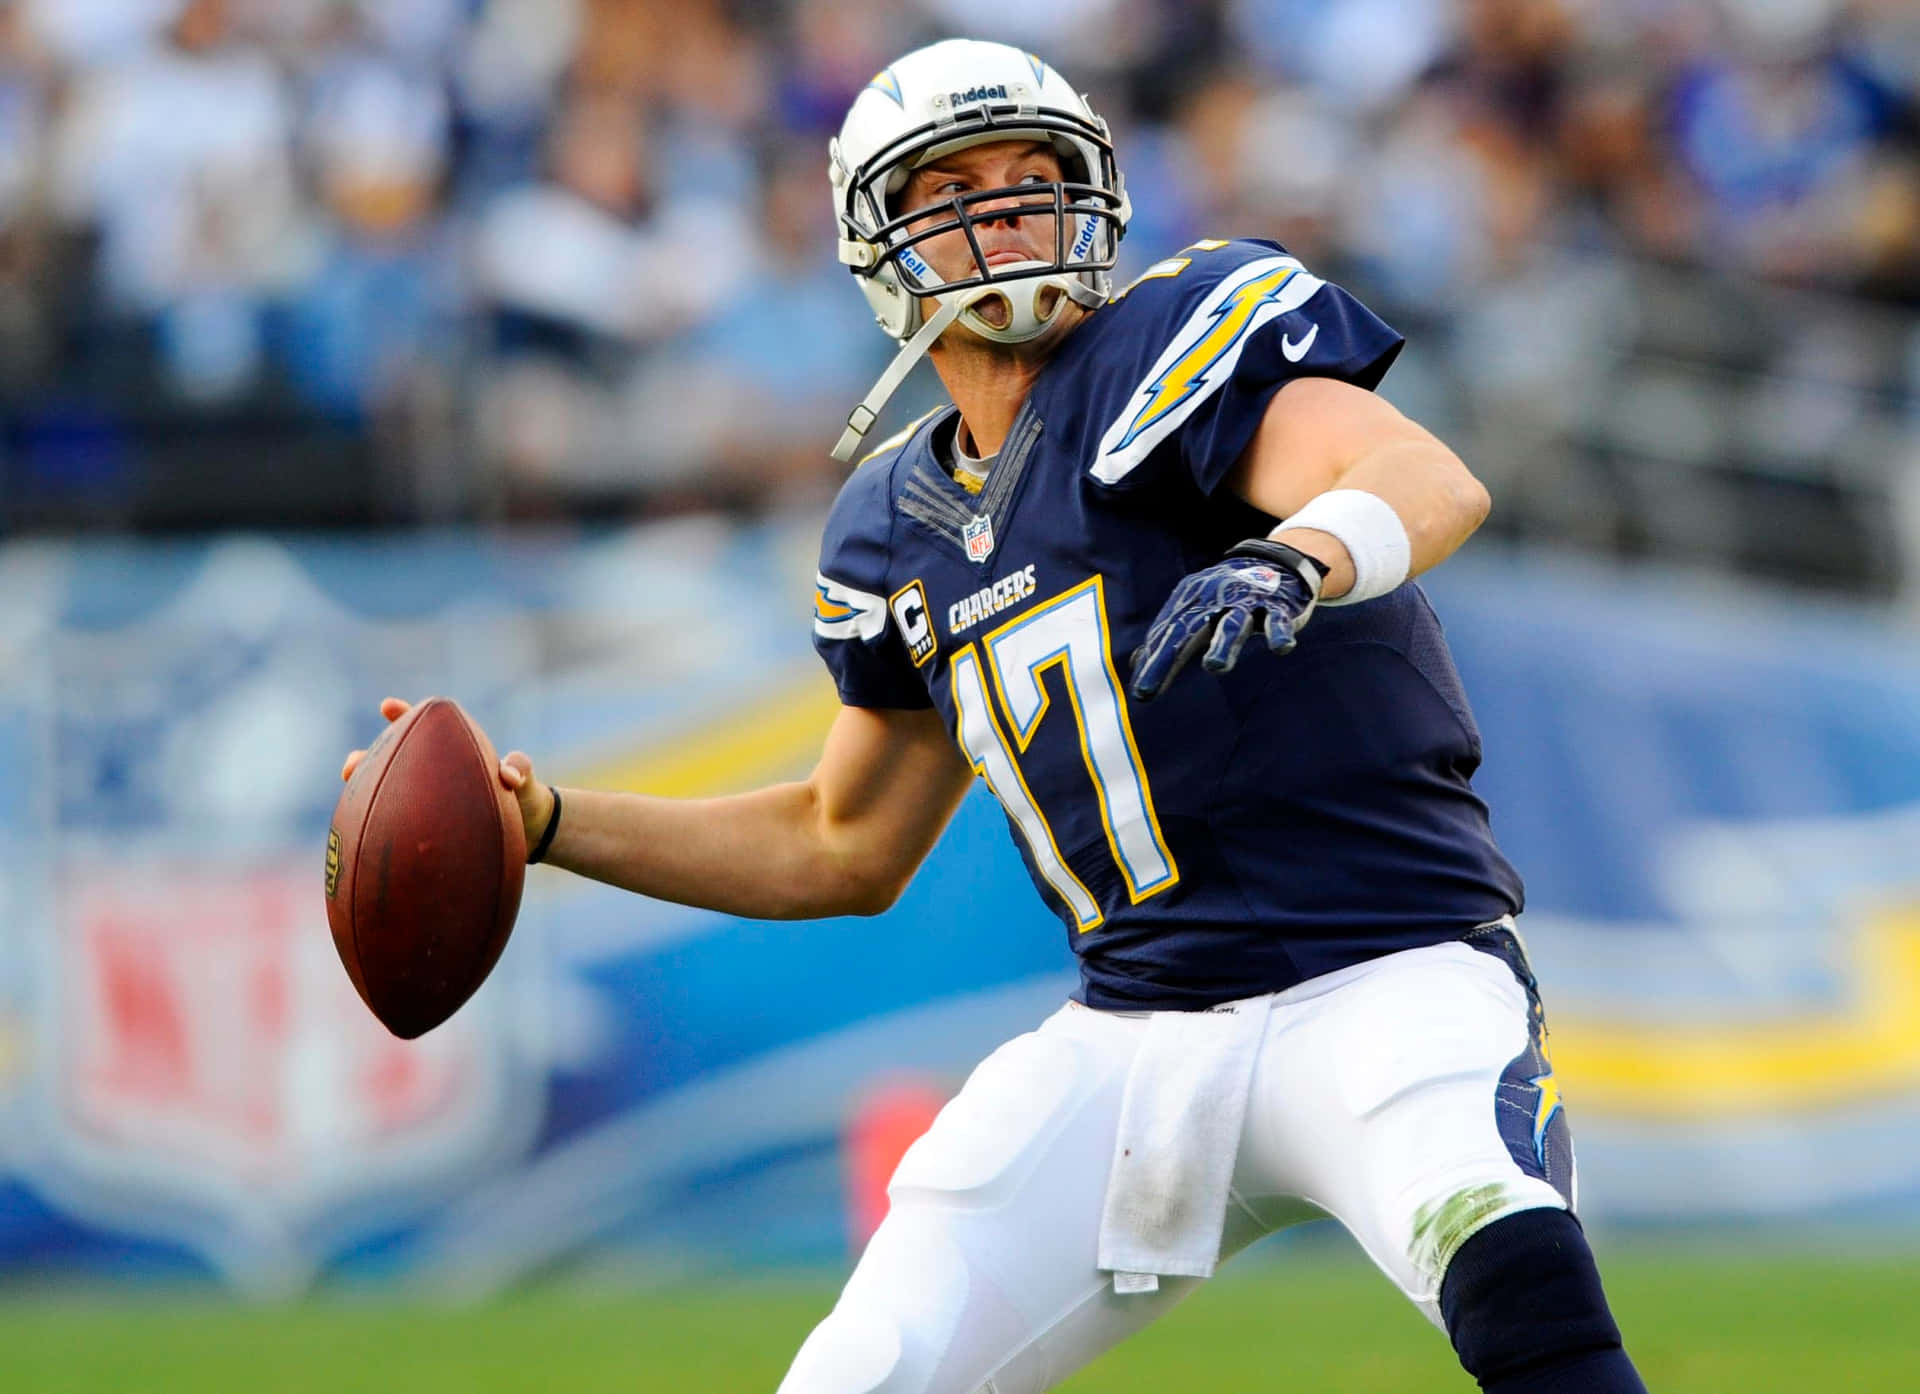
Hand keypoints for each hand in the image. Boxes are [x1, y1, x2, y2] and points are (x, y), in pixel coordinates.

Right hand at [341, 697, 556, 854]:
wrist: (529, 832)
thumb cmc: (525, 796)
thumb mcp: (526, 781)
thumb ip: (519, 769)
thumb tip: (508, 776)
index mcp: (453, 754)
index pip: (423, 728)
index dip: (403, 715)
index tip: (387, 706)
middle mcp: (433, 775)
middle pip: (390, 761)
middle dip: (366, 760)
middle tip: (351, 765)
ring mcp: (426, 800)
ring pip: (387, 792)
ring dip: (364, 792)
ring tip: (347, 794)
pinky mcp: (427, 824)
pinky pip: (400, 822)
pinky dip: (380, 824)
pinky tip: (361, 835)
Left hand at [1126, 540, 1324, 701]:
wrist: (1274, 561)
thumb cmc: (1227, 596)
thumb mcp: (1195, 611)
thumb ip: (1168, 636)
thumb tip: (1136, 664)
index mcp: (1192, 601)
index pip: (1167, 632)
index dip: (1153, 661)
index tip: (1142, 693)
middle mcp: (1215, 598)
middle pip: (1187, 629)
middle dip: (1166, 658)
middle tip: (1147, 688)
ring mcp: (1246, 601)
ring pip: (1232, 624)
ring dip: (1223, 645)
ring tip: (1213, 667)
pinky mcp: (1277, 606)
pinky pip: (1277, 621)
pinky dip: (1278, 633)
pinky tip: (1280, 648)